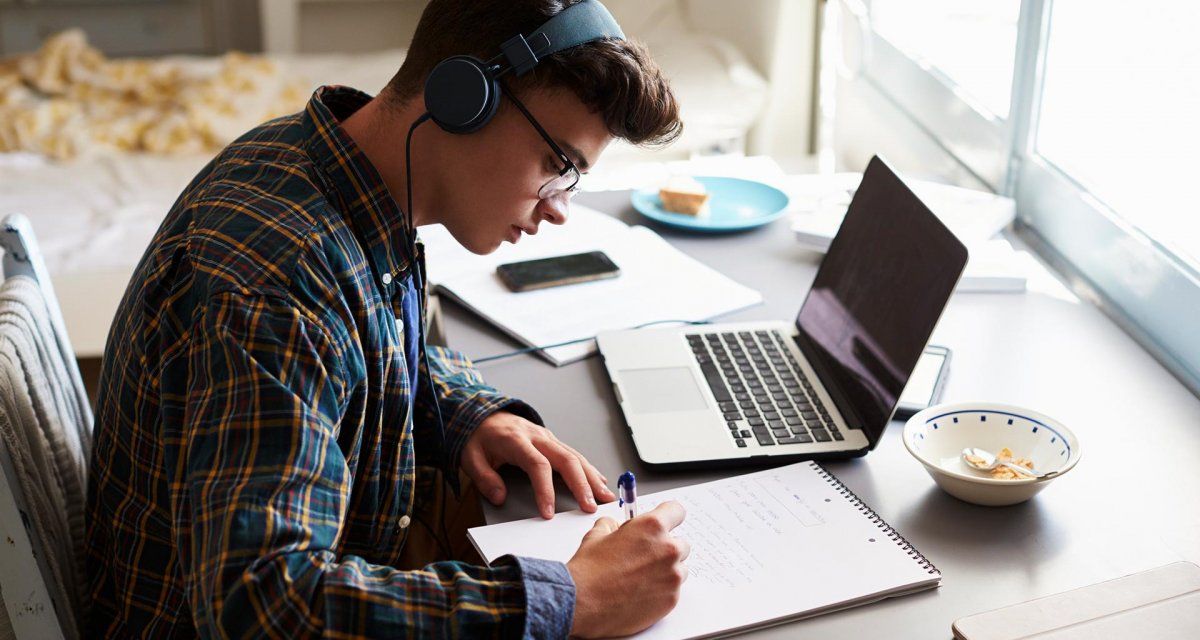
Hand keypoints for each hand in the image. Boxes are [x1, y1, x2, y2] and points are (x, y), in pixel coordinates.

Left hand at [462, 411, 615, 517]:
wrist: (481, 412)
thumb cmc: (478, 436)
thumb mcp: (470, 457)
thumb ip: (484, 478)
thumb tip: (500, 497)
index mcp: (517, 440)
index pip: (537, 465)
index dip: (545, 490)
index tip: (549, 512)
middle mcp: (537, 437)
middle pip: (566, 459)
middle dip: (581, 485)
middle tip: (590, 506)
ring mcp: (547, 437)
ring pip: (575, 456)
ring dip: (592, 477)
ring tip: (605, 496)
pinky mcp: (552, 441)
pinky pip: (574, 454)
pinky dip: (589, 469)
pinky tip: (599, 481)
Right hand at [566, 502, 689, 637]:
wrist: (582, 603)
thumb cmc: (588, 570)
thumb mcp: (597, 535)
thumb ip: (613, 525)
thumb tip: (616, 526)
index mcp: (652, 527)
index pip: (676, 511)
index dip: (668, 516)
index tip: (665, 522)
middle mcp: (667, 549)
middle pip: (681, 543)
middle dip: (665, 548)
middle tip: (645, 557)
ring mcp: (672, 576)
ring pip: (679, 568)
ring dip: (666, 570)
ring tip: (641, 578)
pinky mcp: (671, 599)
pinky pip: (674, 590)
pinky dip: (662, 590)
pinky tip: (641, 592)